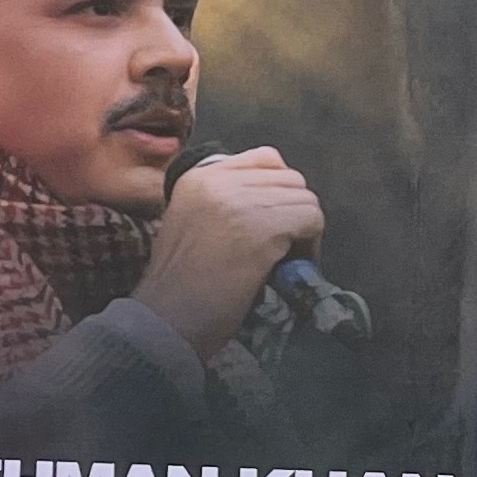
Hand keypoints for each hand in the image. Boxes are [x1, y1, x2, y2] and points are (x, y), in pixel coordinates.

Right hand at [136, 148, 324, 357]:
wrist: (165, 319)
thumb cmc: (179, 282)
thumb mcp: (189, 221)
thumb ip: (223, 199)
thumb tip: (274, 195)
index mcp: (198, 177)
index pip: (265, 158)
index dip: (278, 189)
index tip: (271, 219)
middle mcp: (219, 182)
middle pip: (291, 179)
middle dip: (293, 212)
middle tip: (281, 245)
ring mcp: (241, 204)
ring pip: (305, 200)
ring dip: (303, 231)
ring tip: (283, 258)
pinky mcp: (262, 229)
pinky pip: (311, 220)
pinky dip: (309, 245)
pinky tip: (287, 266)